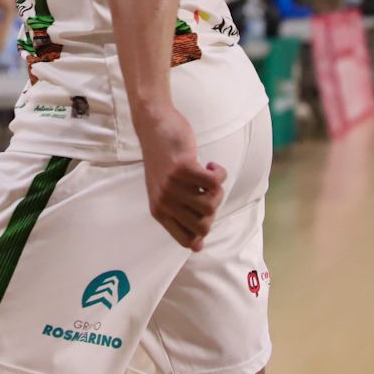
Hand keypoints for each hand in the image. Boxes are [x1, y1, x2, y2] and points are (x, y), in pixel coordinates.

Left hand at [138, 108, 225, 251]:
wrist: (153, 125)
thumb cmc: (164, 160)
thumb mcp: (165, 192)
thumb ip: (180, 217)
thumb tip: (198, 248)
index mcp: (159, 212)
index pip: (187, 241)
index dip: (203, 231)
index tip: (203, 210)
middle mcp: (164, 202)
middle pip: (204, 224)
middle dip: (213, 208)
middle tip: (205, 190)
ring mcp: (172, 186)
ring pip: (212, 203)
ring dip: (218, 190)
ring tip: (208, 176)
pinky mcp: (183, 168)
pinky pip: (216, 182)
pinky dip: (220, 173)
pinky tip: (211, 164)